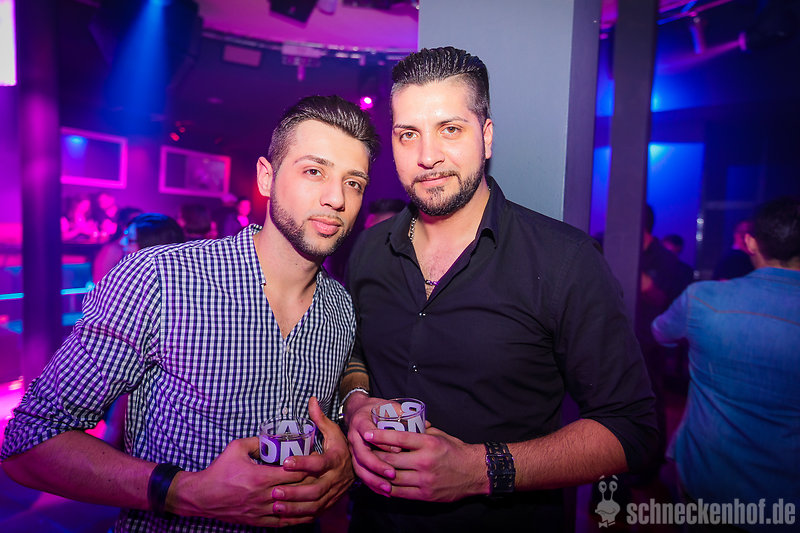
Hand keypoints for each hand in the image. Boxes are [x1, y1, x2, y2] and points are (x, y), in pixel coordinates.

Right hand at [168, 437, 309, 527]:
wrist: (202, 496)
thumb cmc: (219, 471)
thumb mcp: (237, 448)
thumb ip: (258, 442)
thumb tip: (273, 438)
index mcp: (261, 477)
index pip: (295, 472)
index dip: (309, 465)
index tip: (315, 459)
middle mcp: (264, 496)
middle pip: (298, 489)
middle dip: (311, 481)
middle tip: (321, 473)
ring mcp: (261, 511)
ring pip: (292, 508)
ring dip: (306, 500)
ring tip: (316, 492)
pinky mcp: (258, 521)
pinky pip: (282, 522)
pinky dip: (295, 518)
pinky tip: (304, 511)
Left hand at [272, 397, 354, 518]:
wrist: (360, 466)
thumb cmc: (340, 447)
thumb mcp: (334, 431)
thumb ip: (320, 418)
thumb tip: (311, 400)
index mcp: (335, 459)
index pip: (319, 463)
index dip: (303, 463)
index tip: (286, 462)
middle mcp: (335, 479)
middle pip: (315, 489)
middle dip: (295, 492)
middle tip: (275, 490)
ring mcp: (333, 494)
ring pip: (314, 505)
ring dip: (294, 507)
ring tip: (275, 504)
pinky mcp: (329, 504)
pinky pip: (314, 514)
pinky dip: (298, 517)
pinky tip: (282, 517)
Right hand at [345, 394, 404, 494]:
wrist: (358, 412)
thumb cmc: (377, 409)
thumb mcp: (388, 407)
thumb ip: (404, 415)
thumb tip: (426, 425)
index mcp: (361, 421)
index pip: (369, 433)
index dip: (383, 443)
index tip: (398, 451)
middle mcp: (354, 437)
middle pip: (362, 454)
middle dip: (377, 466)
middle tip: (393, 474)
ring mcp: (352, 449)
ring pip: (360, 468)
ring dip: (373, 479)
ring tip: (388, 489)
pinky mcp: (355, 459)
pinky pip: (361, 474)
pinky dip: (372, 484)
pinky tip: (384, 491)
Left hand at [364, 425, 485, 501]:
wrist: (474, 472)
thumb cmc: (456, 450)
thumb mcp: (440, 435)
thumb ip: (421, 430)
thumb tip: (404, 422)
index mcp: (429, 443)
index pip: (399, 439)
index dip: (380, 436)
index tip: (367, 433)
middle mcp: (425, 462)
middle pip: (391, 460)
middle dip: (374, 456)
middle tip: (363, 451)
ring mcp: (424, 480)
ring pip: (392, 478)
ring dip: (378, 473)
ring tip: (367, 467)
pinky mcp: (425, 495)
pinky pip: (400, 493)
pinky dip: (387, 488)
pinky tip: (379, 483)